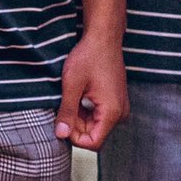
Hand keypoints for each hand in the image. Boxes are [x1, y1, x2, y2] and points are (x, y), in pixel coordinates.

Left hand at [55, 31, 126, 149]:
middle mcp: (120, 112)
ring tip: (73, 98)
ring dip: (80, 118)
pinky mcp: (116, 101)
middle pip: (94, 135)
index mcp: (112, 111)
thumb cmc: (89, 57)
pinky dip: (86, 112)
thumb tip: (60, 135)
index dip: (74, 137)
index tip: (64, 120)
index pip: (92, 143)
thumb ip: (67, 112)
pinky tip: (80, 96)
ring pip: (95, 126)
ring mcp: (119, 106)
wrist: (103, 38)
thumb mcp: (72, 85)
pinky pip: (99, 117)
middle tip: (65, 105)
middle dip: (76, 126)